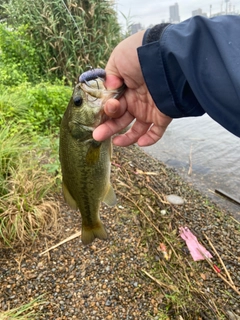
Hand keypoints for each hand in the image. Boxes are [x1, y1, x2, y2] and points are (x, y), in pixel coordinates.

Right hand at [93, 31, 171, 146]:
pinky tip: (140, 142)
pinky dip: (150, 139)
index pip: (112, 105)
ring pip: (136, 129)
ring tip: (116, 143)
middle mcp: (136, 100)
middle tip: (97, 135)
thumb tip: (109, 89)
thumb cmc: (141, 54)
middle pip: (120, 119)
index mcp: (124, 88)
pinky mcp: (162, 115)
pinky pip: (156, 132)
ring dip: (126, 138)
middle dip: (108, 127)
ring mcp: (149, 108)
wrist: (167, 56)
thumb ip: (110, 76)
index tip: (102, 112)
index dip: (105, 112)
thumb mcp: (118, 60)